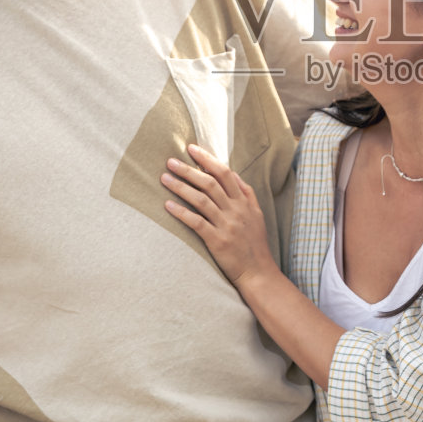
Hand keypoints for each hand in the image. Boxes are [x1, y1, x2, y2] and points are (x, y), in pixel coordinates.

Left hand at [162, 145, 277, 289]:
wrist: (258, 272)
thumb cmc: (255, 244)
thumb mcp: (256, 214)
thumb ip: (246, 193)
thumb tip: (232, 173)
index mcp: (244, 202)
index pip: (225, 173)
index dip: (207, 159)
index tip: (191, 149)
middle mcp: (236, 210)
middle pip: (210, 183)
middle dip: (189, 170)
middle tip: (170, 161)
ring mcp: (226, 225)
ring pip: (201, 200)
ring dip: (181, 187)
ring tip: (164, 178)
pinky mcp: (217, 241)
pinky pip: (196, 222)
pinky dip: (181, 212)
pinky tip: (167, 205)